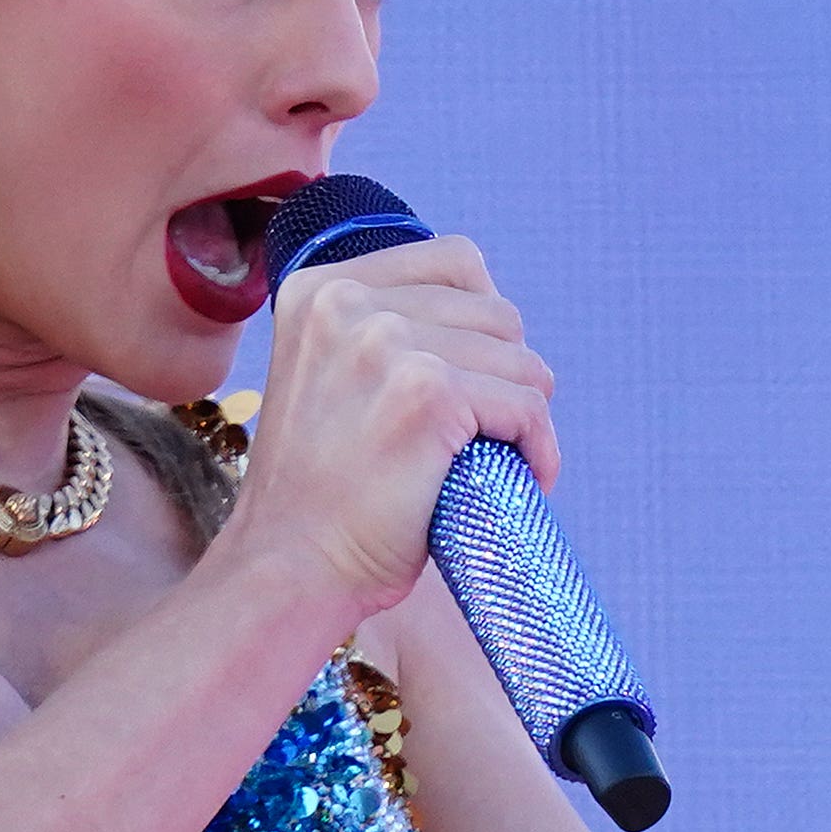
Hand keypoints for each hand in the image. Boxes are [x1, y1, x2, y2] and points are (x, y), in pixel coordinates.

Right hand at [218, 235, 559, 621]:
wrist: (291, 569)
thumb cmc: (324, 492)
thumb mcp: (330, 376)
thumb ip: (384, 329)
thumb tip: (491, 308)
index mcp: (320, 288)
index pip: (456, 262)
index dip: (483, 326)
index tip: (470, 382)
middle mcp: (347, 303)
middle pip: (497, 313)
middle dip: (505, 378)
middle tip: (482, 436)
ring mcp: (386, 344)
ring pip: (521, 361)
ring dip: (522, 416)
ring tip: (492, 462)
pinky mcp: (428, 393)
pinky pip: (528, 407)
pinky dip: (539, 449)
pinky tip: (520, 479)